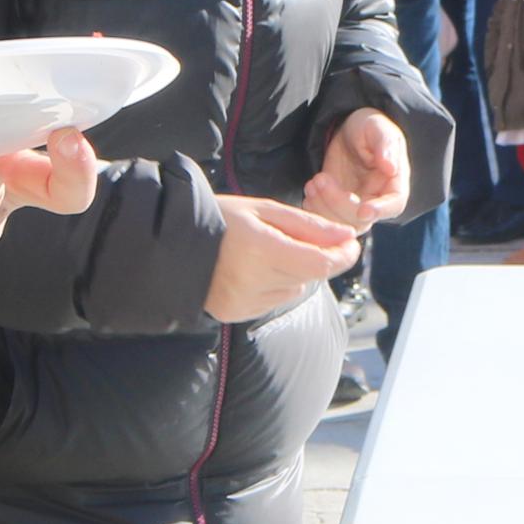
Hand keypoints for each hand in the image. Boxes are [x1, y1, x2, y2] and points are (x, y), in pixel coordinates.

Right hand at [205, 193, 361, 322]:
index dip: (343, 255)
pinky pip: (274, 299)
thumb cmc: (221, 218)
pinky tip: (252, 269)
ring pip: (294, 287)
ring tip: (266, 252)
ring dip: (294, 271)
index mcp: (261, 248)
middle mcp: (254, 280)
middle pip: (310, 275)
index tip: (351, 243)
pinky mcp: (237, 313)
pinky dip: (274, 284)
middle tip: (307, 239)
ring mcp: (244, 301)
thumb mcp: (264, 210)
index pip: (320, 263)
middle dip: (319, 257)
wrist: (172, 243)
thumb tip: (346, 236)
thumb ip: (308, 225)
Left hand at [303, 107, 410, 230]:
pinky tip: (310, 188)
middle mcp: (376, 200)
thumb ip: (385, 144)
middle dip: (338, 203)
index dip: (380, 211)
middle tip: (320, 178)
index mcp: (394, 183)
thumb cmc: (367, 127)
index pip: (394, 205)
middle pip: (361, 219)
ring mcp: (355, 206)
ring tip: (313, 182)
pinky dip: (314, 209)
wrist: (347, 132)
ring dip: (323, 207)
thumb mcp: (377, 127)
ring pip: (341, 224)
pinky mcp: (336, 207)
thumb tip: (390, 167)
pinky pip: (326, 220)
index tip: (363, 210)